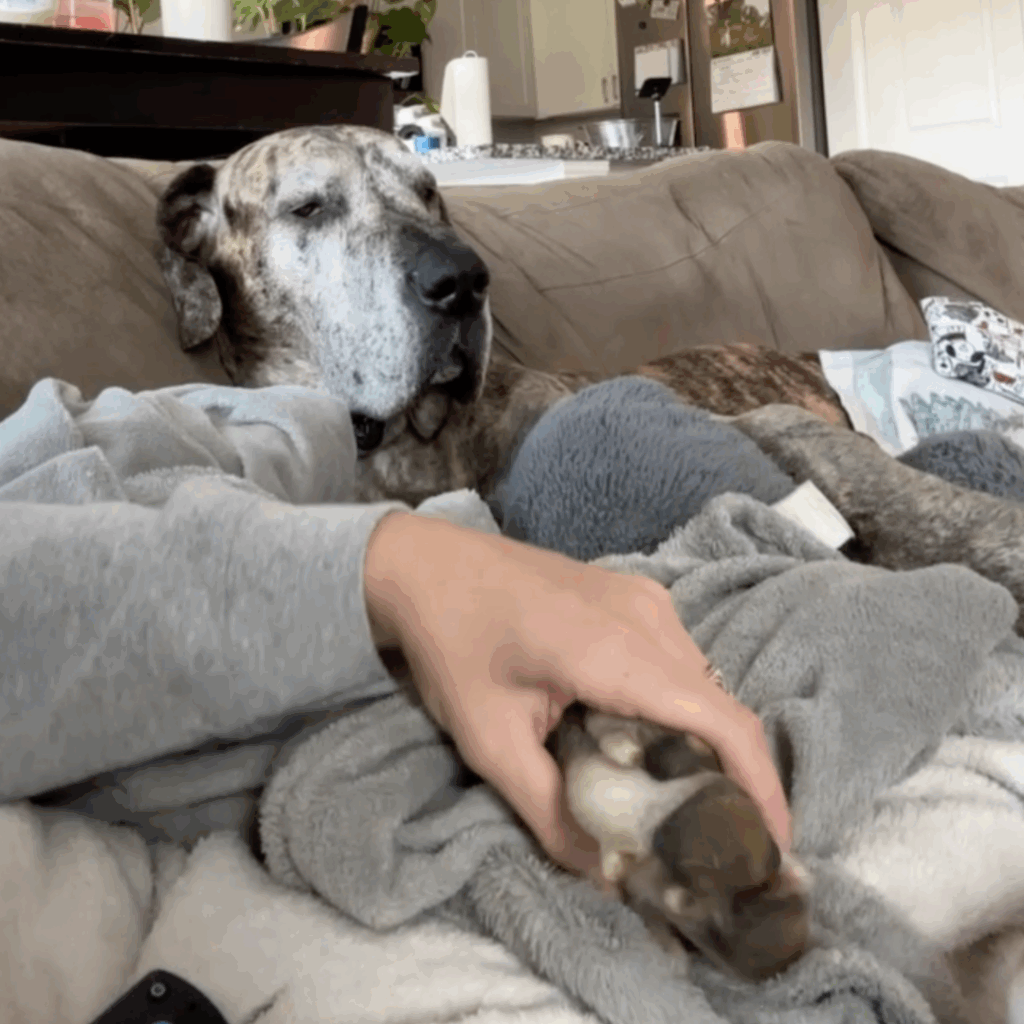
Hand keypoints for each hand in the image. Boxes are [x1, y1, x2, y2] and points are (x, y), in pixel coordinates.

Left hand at [363, 511, 790, 875]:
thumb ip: (548, 812)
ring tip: (681, 798)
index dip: (761, 788)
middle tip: (715, 840)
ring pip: (702, 682)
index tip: (772, 848)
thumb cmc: (452, 645)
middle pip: (720, 707)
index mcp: (620, 651)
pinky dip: (678, 706)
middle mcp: (651, 617)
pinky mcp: (633, 593)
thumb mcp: (490, 740)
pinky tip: (646, 740)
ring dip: (703, 741)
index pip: (723, 722)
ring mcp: (645, 597)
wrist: (425, 565)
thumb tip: (600, 876)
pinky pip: (678, 658)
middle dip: (732, 777)